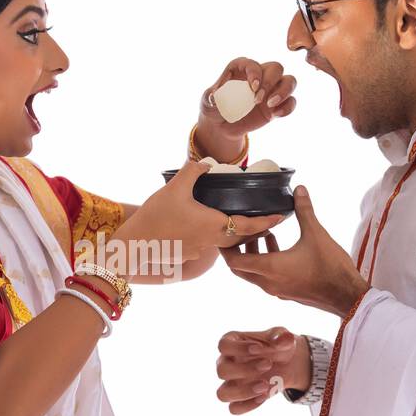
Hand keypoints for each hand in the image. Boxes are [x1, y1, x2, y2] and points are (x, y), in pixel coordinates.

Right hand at [114, 160, 286, 268]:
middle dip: (255, 230)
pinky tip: (206, 227)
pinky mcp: (187, 253)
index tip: (281, 217)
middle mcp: (211, 241)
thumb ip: (193, 171)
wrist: (134, 244)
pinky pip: (208, 245)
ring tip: (240, 222)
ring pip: (224, 242)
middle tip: (266, 220)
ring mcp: (199, 251)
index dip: (267, 222)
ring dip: (236, 234)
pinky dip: (215, 237)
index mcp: (214, 226)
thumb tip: (207, 162)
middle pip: (241, 238)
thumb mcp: (175, 188)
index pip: (249, 226)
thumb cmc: (156, 217)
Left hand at [194, 57, 296, 159]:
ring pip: (290, 81)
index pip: (252, 63)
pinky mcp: (277, 105)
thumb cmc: (215, 108)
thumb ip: (210, 98)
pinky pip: (291, 102)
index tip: (252, 87)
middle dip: (269, 82)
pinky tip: (276, 115)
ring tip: (270, 105)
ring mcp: (271, 90)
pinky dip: (287, 107)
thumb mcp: (207, 103)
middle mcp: (259, 75)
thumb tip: (215, 96)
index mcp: (241, 68)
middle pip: (276, 67)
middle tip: (257, 100)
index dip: (254, 72)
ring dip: (284, 91)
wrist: (223, 126)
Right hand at [215, 327, 309, 413]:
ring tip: (265, 386)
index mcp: (232, 343)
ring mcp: (230, 383)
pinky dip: (249, 405)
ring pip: (222, 394)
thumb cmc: (277, 346)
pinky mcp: (238, 398)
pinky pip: (234, 408)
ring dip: (243, 392)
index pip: (223, 345)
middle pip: (221, 371)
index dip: (238, 348)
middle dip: (245, 370)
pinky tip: (265, 396)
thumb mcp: (282, 338)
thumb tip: (284, 339)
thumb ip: (282, 337)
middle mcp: (226, 363)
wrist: (287, 363)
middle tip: (268, 364)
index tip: (259, 348)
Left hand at [221, 184, 368, 316]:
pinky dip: (265, 260)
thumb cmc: (331, 267)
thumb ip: (305, 210)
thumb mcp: (316, 234)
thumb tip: (299, 189)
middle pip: (240, 268)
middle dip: (237, 249)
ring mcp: (277, 290)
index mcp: (270, 268)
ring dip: (253, 253)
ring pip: (254, 272)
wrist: (347, 296)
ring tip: (262, 232)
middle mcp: (268, 282)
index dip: (226, 248)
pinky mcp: (286, 292)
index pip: (234, 262)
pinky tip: (277, 243)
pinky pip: (266, 276)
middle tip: (239, 230)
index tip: (225, 233)